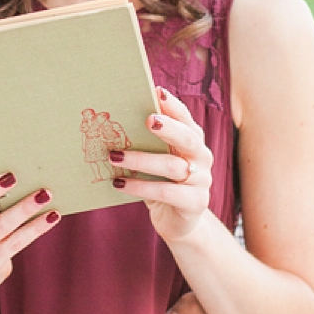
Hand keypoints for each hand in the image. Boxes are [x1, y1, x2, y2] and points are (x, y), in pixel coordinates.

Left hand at [110, 86, 211, 246]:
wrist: (178, 222)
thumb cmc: (161, 183)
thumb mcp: (156, 161)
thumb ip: (146, 143)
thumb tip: (112, 122)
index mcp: (192, 141)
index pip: (186, 119)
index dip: (174, 106)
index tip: (157, 91)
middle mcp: (201, 158)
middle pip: (188, 138)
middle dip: (168, 127)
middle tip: (147, 120)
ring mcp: (201, 181)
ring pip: (173, 166)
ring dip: (141, 160)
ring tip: (114, 156)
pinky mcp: (195, 203)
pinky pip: (165, 192)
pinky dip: (140, 187)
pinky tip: (119, 183)